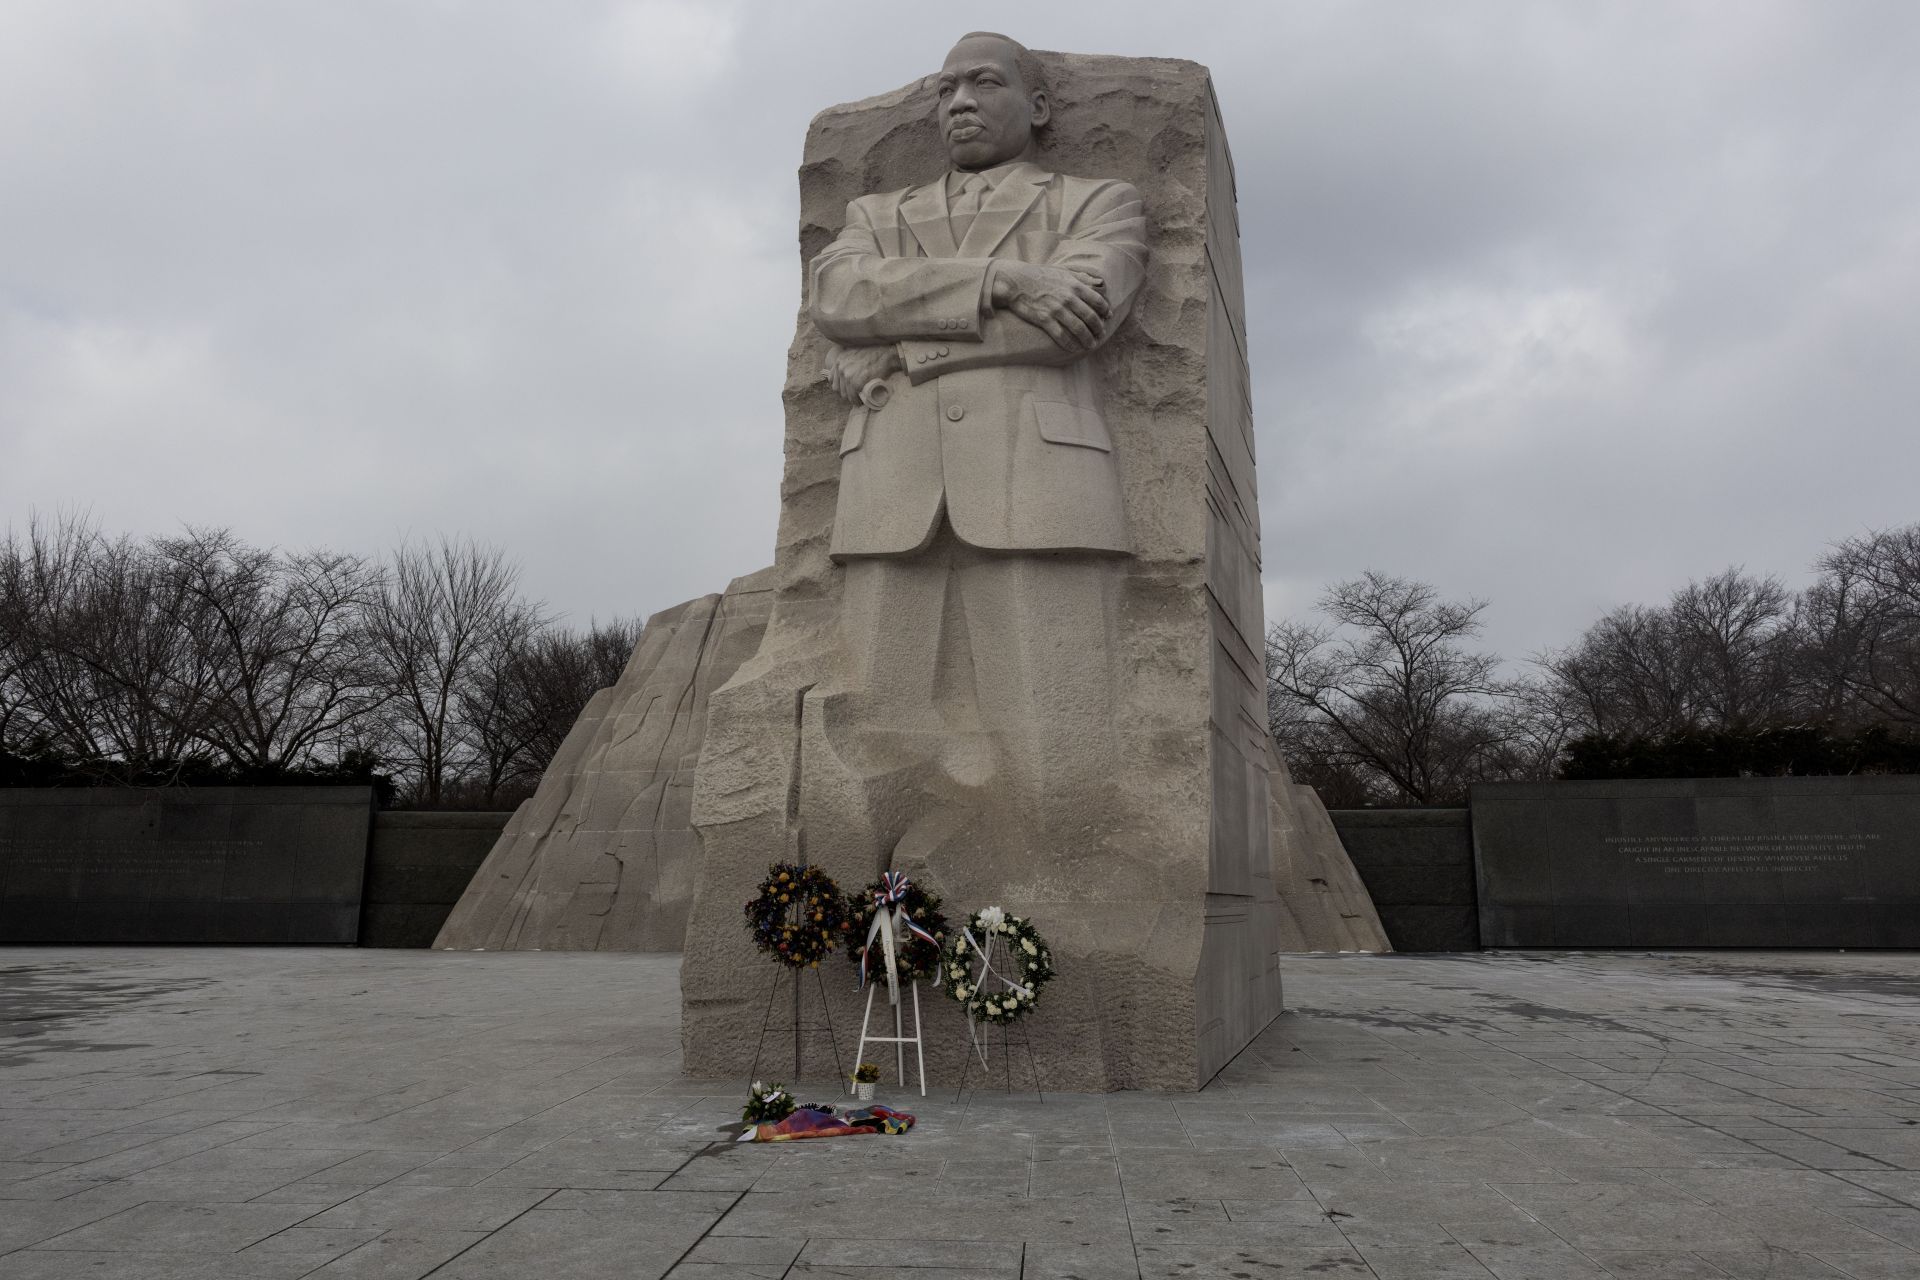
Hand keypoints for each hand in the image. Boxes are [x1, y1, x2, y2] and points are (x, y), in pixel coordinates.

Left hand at [823, 344, 902, 403]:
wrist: (886, 354)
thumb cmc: (874, 353)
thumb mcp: (855, 353)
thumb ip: (848, 361)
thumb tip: (847, 372)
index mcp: (839, 360)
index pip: (832, 378)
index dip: (839, 385)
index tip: (846, 388)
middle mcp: (841, 367)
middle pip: (837, 388)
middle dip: (845, 392)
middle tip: (854, 395)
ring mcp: (847, 375)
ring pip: (844, 394)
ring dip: (851, 398)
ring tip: (858, 399)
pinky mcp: (856, 382)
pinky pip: (853, 397)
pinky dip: (857, 401)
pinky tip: (861, 401)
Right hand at [990, 262, 1110, 351]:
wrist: (1016, 281)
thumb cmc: (1040, 275)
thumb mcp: (1064, 272)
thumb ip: (1083, 278)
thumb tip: (1101, 284)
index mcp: (1074, 285)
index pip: (1098, 301)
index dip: (1105, 311)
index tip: (1107, 318)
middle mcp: (1068, 298)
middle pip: (1090, 318)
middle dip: (1098, 329)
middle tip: (1101, 335)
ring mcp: (1056, 309)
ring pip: (1078, 329)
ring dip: (1087, 340)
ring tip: (1091, 345)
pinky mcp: (1044, 319)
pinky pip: (1061, 336)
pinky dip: (1070, 344)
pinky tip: (1075, 348)